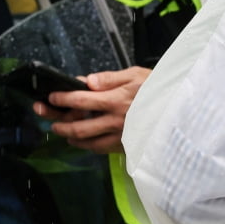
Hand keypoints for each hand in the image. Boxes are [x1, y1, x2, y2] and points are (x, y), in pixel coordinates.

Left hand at [32, 66, 150, 153]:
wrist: (179, 110)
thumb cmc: (160, 89)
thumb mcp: (136, 74)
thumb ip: (109, 78)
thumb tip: (87, 81)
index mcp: (115, 100)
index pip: (81, 100)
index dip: (62, 99)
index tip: (51, 97)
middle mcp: (114, 121)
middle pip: (78, 126)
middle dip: (57, 121)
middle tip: (45, 116)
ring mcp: (120, 136)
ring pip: (87, 141)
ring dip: (69, 136)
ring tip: (58, 130)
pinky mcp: (125, 146)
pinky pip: (100, 149)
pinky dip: (86, 145)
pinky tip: (80, 141)